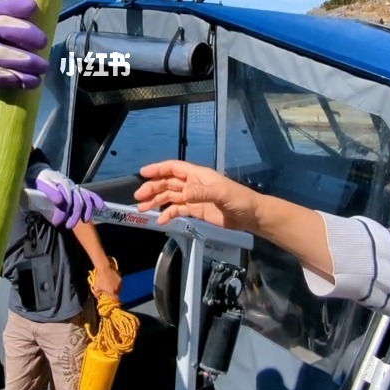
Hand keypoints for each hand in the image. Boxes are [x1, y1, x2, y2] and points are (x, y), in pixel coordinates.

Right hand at [0, 0, 48, 88]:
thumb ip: (2, 10)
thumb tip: (35, 12)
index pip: (2, 4)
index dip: (19, 5)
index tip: (33, 8)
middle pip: (5, 27)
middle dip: (28, 34)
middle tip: (43, 43)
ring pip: (5, 55)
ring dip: (28, 62)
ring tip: (42, 67)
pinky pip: (1, 76)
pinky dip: (18, 79)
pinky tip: (31, 81)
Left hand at [34, 169, 104, 227]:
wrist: (42, 172)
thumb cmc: (41, 181)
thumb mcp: (42, 185)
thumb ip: (50, 192)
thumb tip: (60, 201)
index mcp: (62, 183)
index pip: (66, 199)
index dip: (62, 213)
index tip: (56, 222)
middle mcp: (72, 185)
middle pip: (78, 201)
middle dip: (74, 215)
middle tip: (68, 226)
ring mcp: (76, 187)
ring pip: (85, 198)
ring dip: (86, 210)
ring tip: (84, 221)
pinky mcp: (78, 189)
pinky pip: (89, 194)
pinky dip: (95, 199)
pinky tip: (101, 207)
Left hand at [92, 264, 121, 298]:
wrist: (104, 268)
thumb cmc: (100, 279)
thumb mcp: (96, 288)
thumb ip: (97, 295)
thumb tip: (98, 297)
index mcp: (113, 292)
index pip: (117, 300)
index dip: (115, 301)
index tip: (113, 300)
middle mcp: (118, 288)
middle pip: (118, 294)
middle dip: (114, 294)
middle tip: (110, 292)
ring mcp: (120, 283)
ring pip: (119, 288)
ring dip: (115, 288)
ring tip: (111, 285)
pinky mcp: (120, 277)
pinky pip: (119, 282)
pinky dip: (116, 283)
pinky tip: (112, 280)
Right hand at [134, 160, 256, 230]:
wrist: (250, 215)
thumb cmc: (238, 199)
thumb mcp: (220, 193)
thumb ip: (201, 192)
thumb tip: (182, 193)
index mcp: (197, 175)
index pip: (173, 168)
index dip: (158, 169)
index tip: (142, 173)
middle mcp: (192, 184)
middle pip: (168, 183)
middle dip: (153, 188)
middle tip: (138, 198)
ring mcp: (193, 198)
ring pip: (170, 197)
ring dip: (156, 201)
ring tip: (143, 209)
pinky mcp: (196, 211)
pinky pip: (177, 210)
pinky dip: (168, 214)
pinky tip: (160, 221)